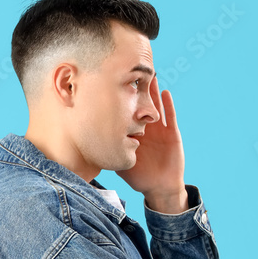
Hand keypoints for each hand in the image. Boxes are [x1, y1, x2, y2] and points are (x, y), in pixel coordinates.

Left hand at [115, 76, 187, 212]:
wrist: (159, 187)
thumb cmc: (138, 177)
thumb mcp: (119, 163)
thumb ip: (106, 154)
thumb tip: (85, 150)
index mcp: (133, 132)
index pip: (125, 113)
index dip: (120, 100)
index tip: (110, 84)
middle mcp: (146, 128)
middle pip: (140, 105)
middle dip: (137, 90)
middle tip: (130, 71)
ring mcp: (159, 129)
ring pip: (155, 106)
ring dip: (153, 91)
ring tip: (149, 75)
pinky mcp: (172, 134)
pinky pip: (170, 117)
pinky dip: (168, 105)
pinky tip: (164, 92)